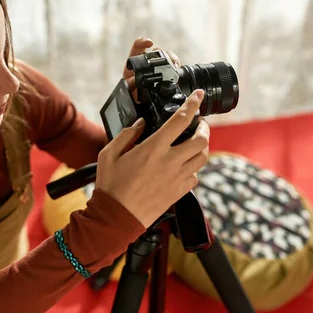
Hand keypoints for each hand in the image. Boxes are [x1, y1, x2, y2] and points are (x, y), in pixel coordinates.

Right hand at [95, 89, 209, 227]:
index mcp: (153, 148)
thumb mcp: (109, 154)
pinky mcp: (179, 192)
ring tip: (194, 142)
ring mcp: (177, 178)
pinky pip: (195, 176)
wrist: (116, 217)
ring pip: (203, 157)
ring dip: (202, 146)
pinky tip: (184, 165)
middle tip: (199, 122)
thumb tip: (140, 124)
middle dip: (204, 126)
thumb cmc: (111, 186)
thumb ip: (126, 135)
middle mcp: (170, 161)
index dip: (193, 104)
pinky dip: (193, 167)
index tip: (197, 96)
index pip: (181, 119)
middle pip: (201, 138)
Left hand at [123, 37, 180, 94]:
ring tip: (174, 65)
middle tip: (164, 57)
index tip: (150, 43)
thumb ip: (130, 84)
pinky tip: (177, 69)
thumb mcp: (128, 89)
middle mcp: (147, 63)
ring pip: (167, 56)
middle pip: (156, 50)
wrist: (140, 105)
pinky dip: (176, 65)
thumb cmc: (133, 96)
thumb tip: (134, 80)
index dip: (143, 42)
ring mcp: (159, 68)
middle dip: (161, 52)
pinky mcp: (168, 74)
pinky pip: (174, 66)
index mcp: (135, 64)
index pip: (138, 46)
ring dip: (172, 58)